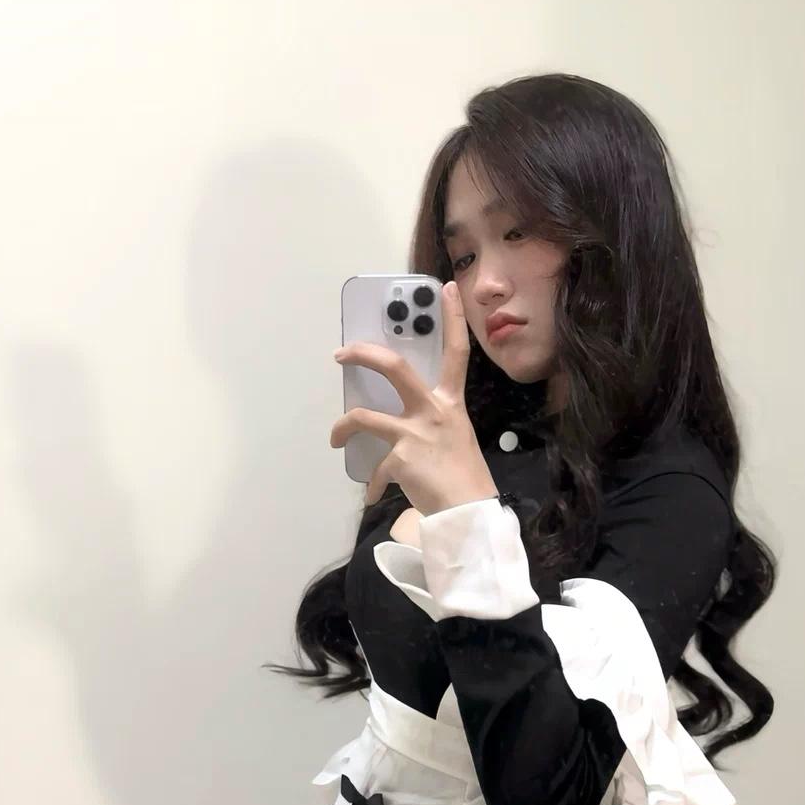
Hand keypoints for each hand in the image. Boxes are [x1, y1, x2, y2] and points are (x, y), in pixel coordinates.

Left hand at [330, 281, 499, 512]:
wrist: (469, 514)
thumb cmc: (465, 478)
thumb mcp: (456, 438)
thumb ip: (433, 422)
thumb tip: (407, 423)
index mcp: (450, 403)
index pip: (456, 353)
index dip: (453, 319)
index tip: (448, 290)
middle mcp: (433, 411)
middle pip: (393, 367)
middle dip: (362, 355)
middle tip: (341, 354)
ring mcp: (415, 434)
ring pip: (363, 418)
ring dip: (341, 428)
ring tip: (335, 438)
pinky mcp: (400, 459)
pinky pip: (374, 468)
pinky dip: (371, 484)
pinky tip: (371, 494)